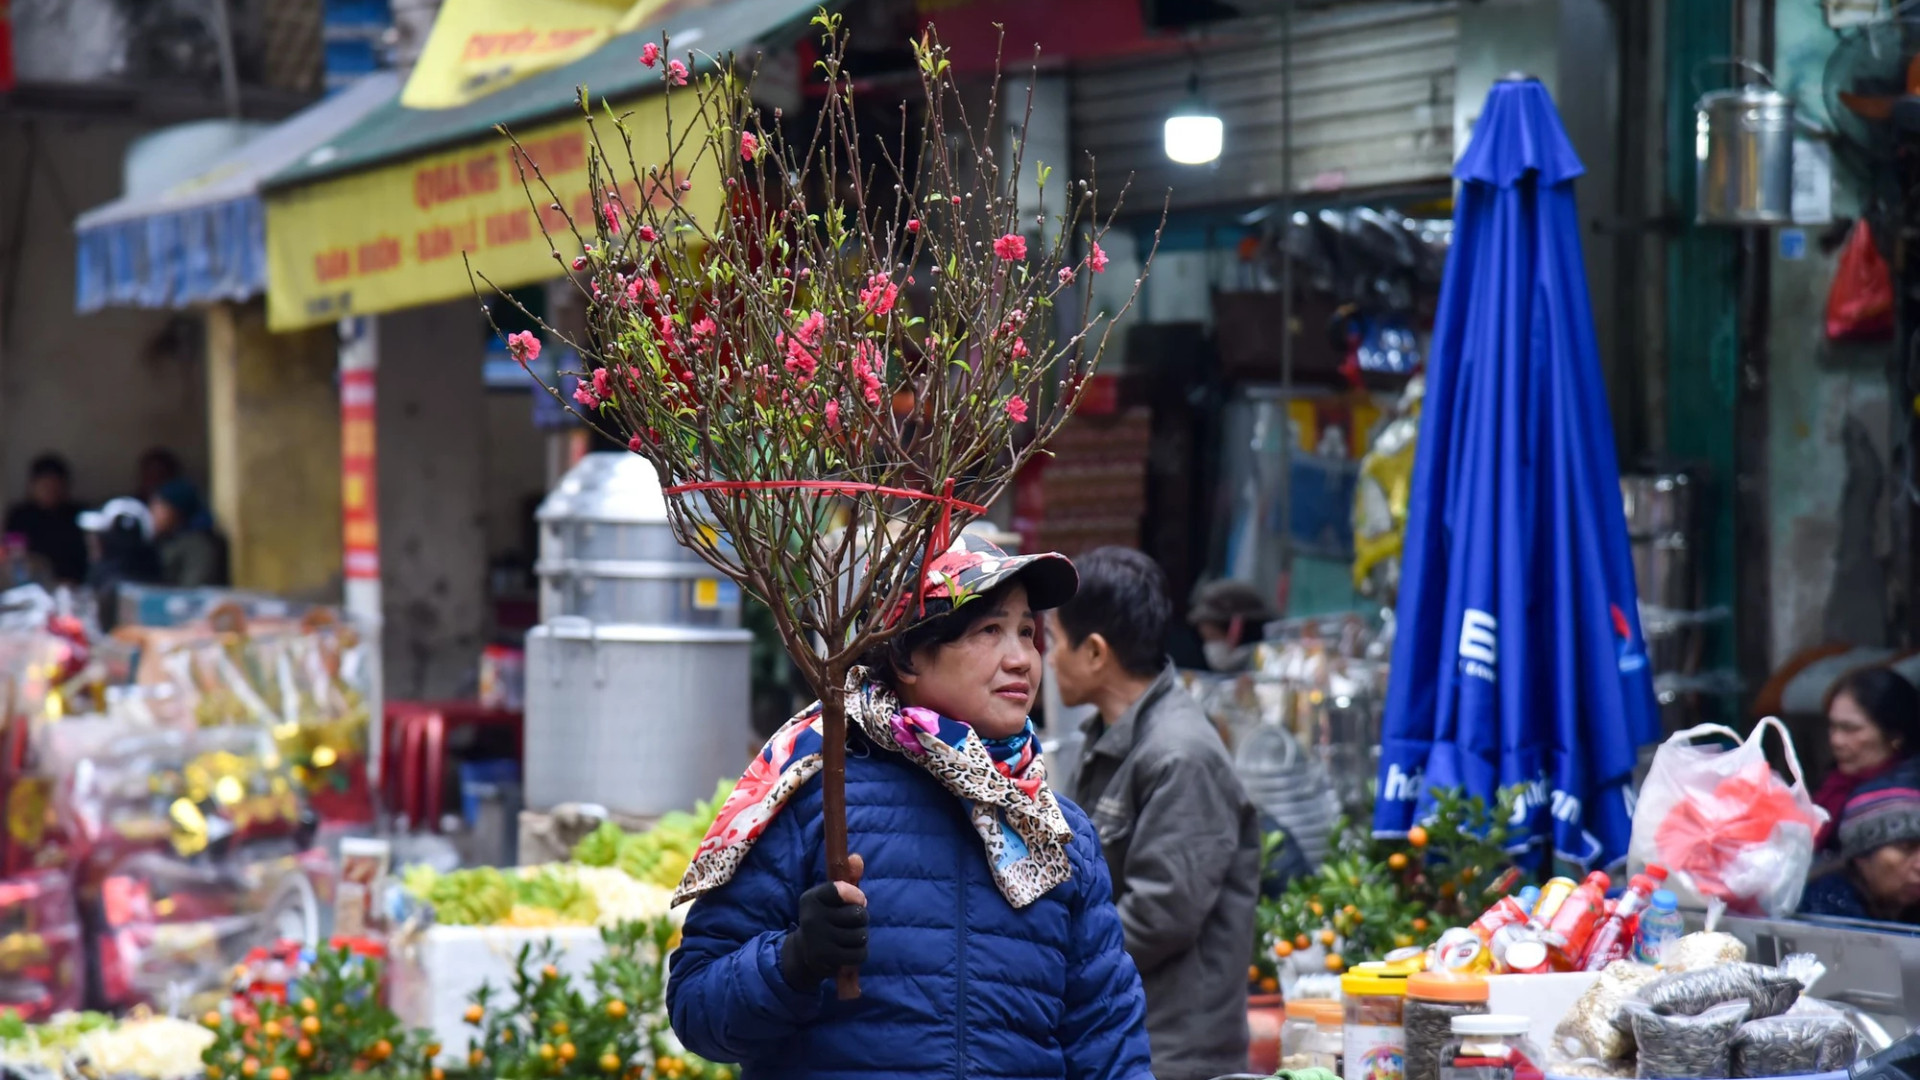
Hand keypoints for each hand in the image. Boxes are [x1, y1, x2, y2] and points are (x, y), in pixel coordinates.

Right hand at [779, 854, 866, 989]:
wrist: (805, 952)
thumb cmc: (825, 918)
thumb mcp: (831, 897)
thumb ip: (847, 875)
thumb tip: (857, 858)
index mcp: (811, 898)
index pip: (840, 889)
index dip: (855, 895)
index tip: (857, 899)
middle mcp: (811, 918)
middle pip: (858, 914)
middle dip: (861, 918)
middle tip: (852, 921)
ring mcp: (818, 940)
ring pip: (861, 935)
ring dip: (860, 936)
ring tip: (849, 936)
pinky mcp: (827, 959)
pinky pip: (860, 953)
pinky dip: (859, 952)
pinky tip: (848, 950)